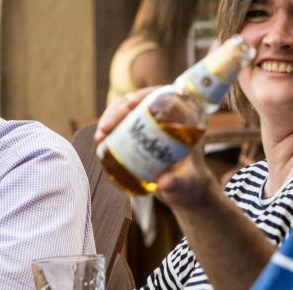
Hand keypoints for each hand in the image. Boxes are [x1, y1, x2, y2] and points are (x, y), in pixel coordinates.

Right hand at [94, 87, 218, 207]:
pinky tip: (101, 138)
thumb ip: (179, 182)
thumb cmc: (191, 184)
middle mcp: (168, 116)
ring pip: (128, 110)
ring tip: (100, 135)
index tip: (129, 105)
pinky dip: (111, 128)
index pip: (164, 96)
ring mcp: (153, 122)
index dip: (144, 96)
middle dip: (118, 110)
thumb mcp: (187, 183)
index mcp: (185, 118)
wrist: (185, 190)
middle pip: (140, 102)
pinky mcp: (141, 132)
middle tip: (105, 129)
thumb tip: (164, 184)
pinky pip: (123, 123)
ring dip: (111, 118)